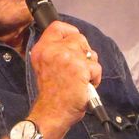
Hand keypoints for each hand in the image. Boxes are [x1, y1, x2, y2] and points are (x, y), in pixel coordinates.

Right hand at [29, 20, 101, 138]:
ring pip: (90, 53)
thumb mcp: (45, 66)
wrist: (52, 112)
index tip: (74, 40)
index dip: (70, 31)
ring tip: (80, 79)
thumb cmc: (52, 94)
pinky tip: (85, 86)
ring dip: (90, 67)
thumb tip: (75, 43)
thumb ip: (56, 52)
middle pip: (79, 38)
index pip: (57, 26)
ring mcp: (66, 57)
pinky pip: (96, 67)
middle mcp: (52, 50)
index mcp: (42, 49)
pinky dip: (95, 78)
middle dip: (84, 52)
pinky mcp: (80, 67)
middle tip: (78, 68)